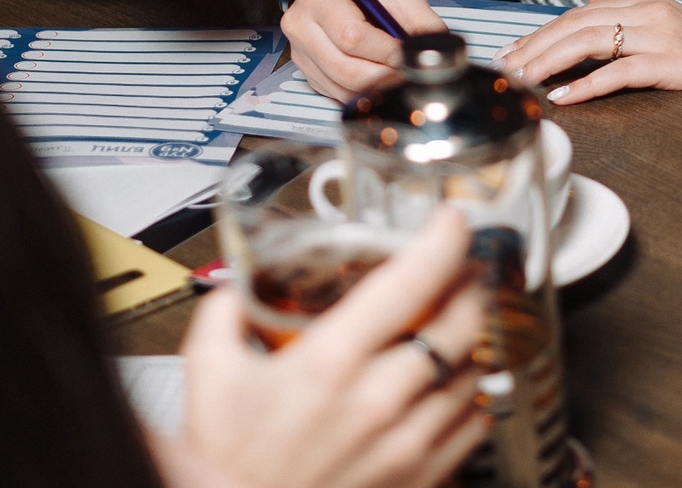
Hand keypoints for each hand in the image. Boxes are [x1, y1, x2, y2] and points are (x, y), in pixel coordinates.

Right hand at [173, 206, 488, 487]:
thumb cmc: (229, 462)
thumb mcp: (209, 372)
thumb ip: (227, 311)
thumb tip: (245, 279)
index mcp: (330, 363)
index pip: (410, 282)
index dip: (442, 239)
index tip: (451, 220)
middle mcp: (377, 401)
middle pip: (460, 322)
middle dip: (468, 285)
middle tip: (462, 270)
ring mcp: (405, 443)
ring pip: (472, 372)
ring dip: (468, 341)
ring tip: (452, 327)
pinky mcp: (420, 478)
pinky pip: (471, 424)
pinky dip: (468, 397)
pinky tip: (448, 385)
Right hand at [281, 0, 444, 97]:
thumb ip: (421, 20)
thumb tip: (440, 50)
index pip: (353, 37)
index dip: (388, 52)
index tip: (411, 55)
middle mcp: (301, 24)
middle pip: (345, 69)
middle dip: (385, 76)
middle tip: (410, 73)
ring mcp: (300, 50)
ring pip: (341, 86)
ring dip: (376, 88)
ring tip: (398, 75)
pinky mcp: (306, 68)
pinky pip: (336, 92)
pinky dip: (362, 91)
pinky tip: (380, 78)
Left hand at [498, 0, 681, 119]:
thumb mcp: (670, 30)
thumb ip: (627, 11)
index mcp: (648, 1)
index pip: (579, 14)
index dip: (539, 35)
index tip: (509, 56)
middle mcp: (654, 10)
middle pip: (578, 24)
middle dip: (534, 48)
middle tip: (502, 72)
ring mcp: (668, 34)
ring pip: (593, 42)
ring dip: (550, 62)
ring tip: (522, 82)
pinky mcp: (680, 62)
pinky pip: (623, 71)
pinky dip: (590, 83)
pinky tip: (565, 96)